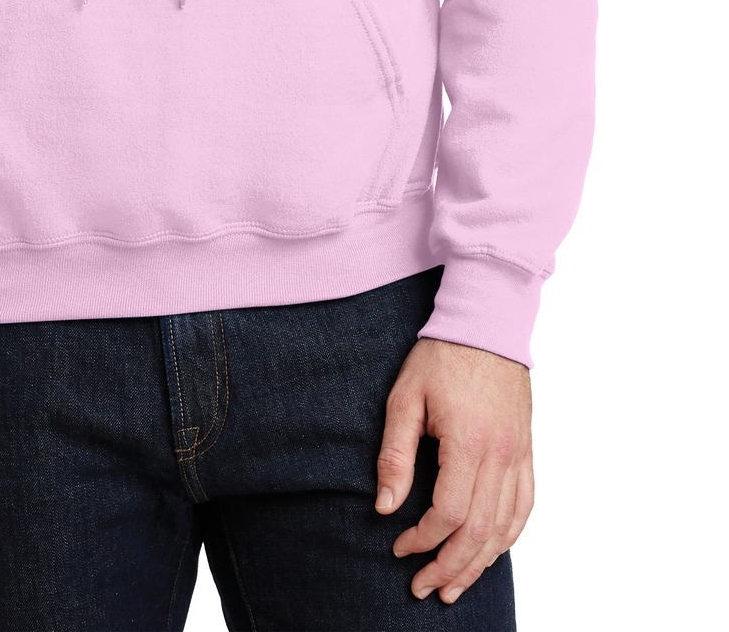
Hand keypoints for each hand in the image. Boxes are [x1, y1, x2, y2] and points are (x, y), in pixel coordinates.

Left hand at [374, 337, 532, 604]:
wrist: (486, 324)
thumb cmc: (440, 357)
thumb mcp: (404, 398)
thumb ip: (395, 454)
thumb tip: (385, 508)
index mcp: (468, 441)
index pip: (449, 512)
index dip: (423, 539)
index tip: (399, 547)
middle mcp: (501, 455)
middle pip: (480, 531)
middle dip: (450, 567)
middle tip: (423, 587)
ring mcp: (520, 455)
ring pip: (506, 527)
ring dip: (480, 563)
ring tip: (453, 586)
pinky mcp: (527, 451)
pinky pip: (525, 507)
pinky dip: (507, 537)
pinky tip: (489, 552)